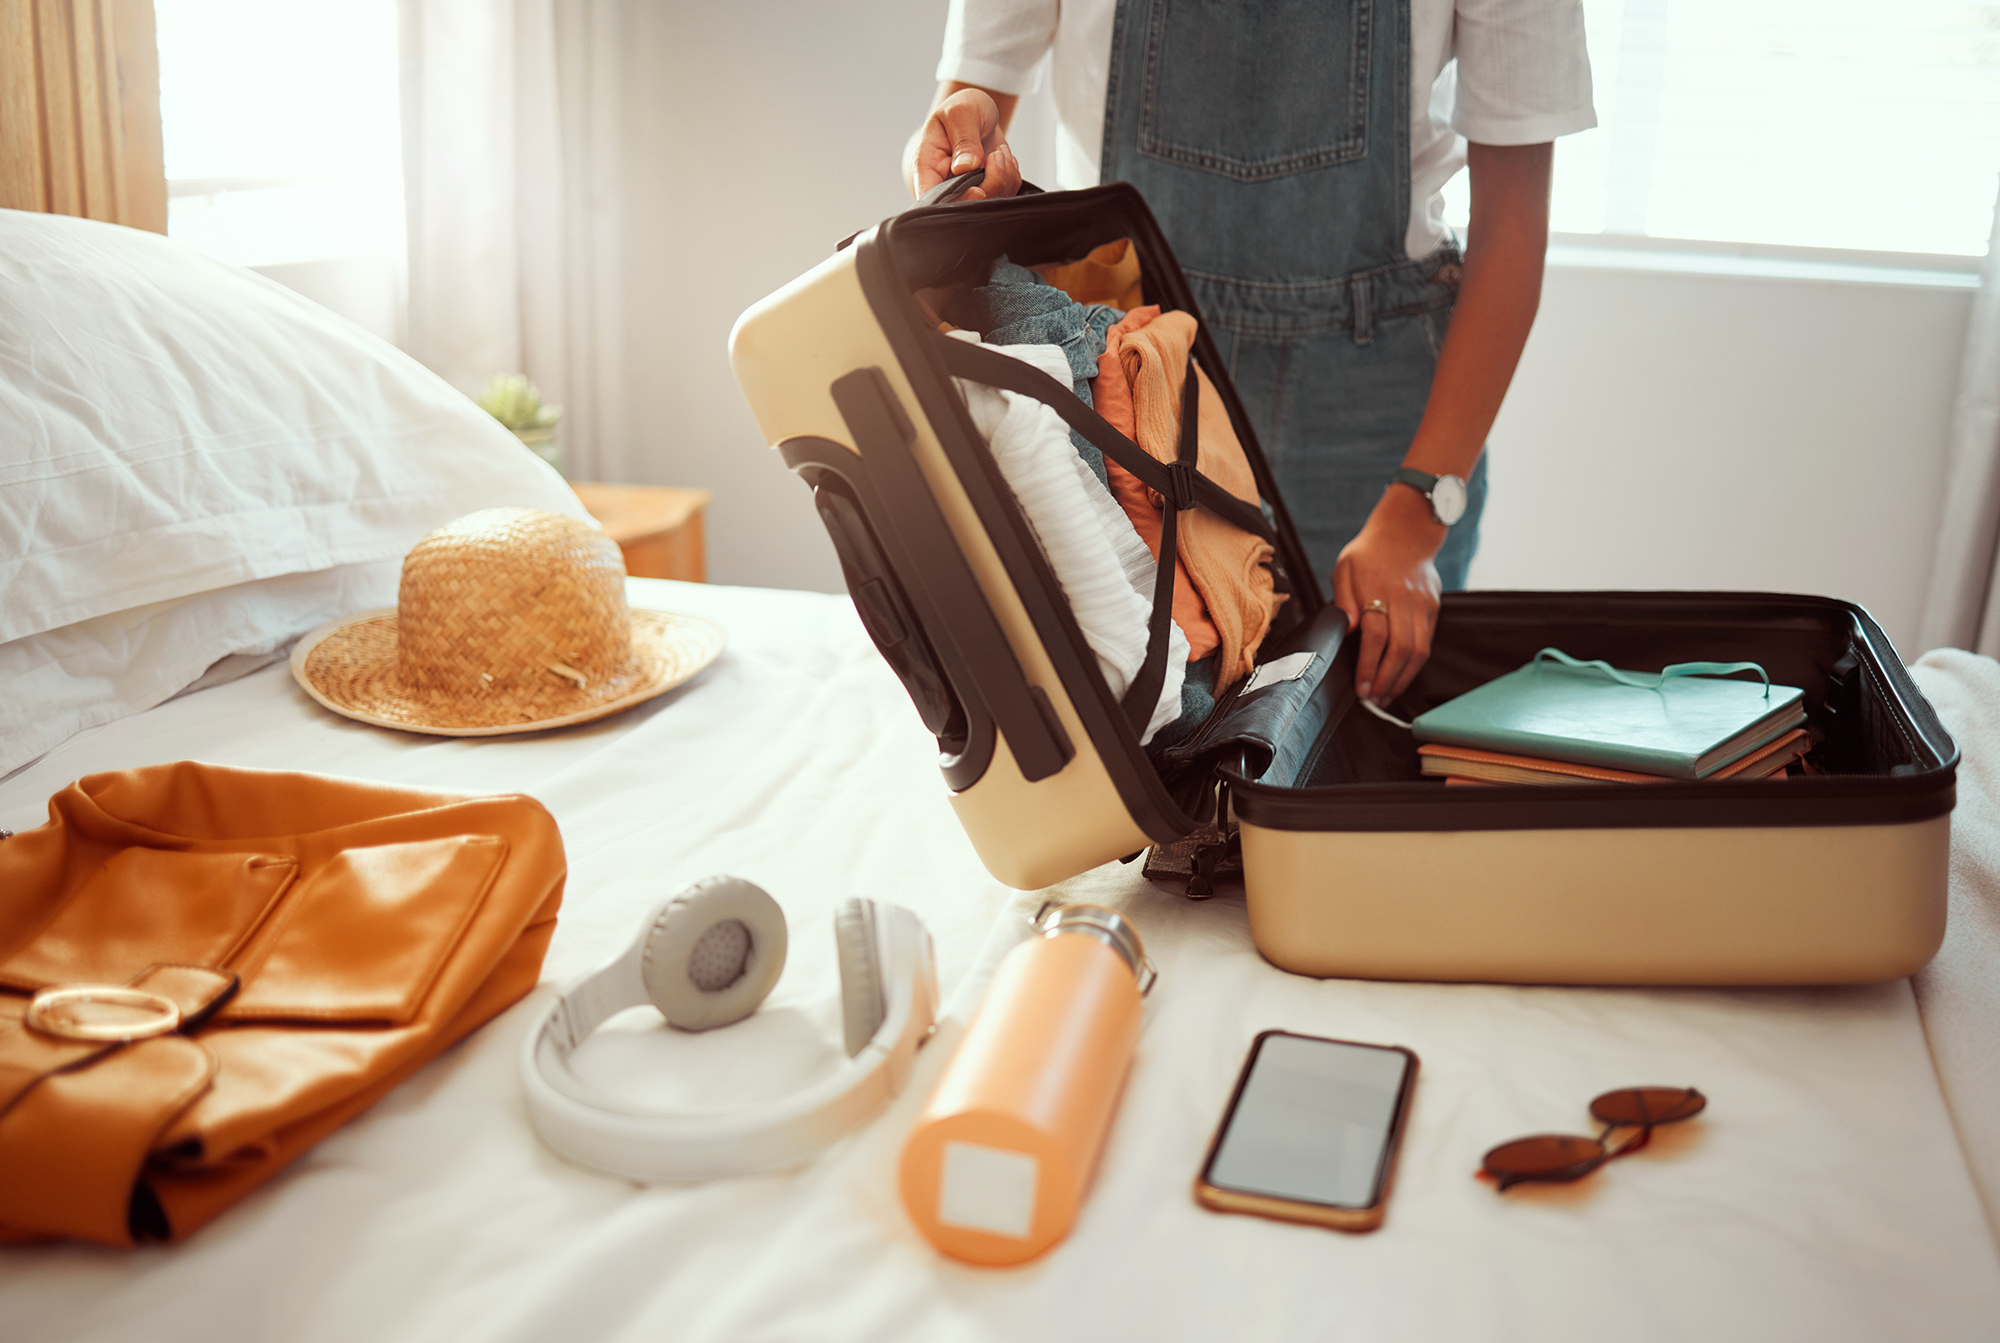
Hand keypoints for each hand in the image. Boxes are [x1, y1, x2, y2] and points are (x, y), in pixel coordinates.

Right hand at [907, 87, 1021, 200]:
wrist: (978, 111)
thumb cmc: (963, 108)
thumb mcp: (961, 113)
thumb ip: (964, 140)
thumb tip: (965, 167)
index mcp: (927, 166)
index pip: (932, 200)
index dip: (957, 202)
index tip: (978, 189)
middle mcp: (943, 183)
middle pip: (965, 207)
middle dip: (990, 185)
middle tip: (995, 156)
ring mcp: (965, 189)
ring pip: (988, 203)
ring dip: (1004, 178)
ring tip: (999, 152)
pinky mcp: (985, 190)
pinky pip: (1003, 195)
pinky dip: (1011, 178)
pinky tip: (1003, 159)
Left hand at [1331, 486, 1446, 705]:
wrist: (1407, 530)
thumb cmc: (1369, 552)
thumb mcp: (1345, 567)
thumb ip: (1344, 598)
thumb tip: (1346, 627)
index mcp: (1379, 588)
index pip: (1376, 635)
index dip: (1368, 664)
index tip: (1360, 686)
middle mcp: (1404, 598)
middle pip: (1401, 648)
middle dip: (1387, 679)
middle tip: (1374, 698)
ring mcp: (1423, 603)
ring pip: (1419, 650)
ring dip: (1403, 678)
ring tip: (1387, 695)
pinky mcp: (1434, 607)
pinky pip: (1427, 641)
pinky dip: (1415, 664)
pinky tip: (1401, 676)